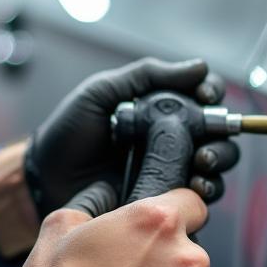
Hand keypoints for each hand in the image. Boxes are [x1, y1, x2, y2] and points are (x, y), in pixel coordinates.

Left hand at [24, 57, 239, 216]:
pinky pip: (197, 197)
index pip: (202, 95)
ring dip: (217, 162)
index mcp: (160, 108)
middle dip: (221, 136)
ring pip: (215, 165)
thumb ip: (146, 75)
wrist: (45, 179)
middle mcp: (172, 138)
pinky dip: (205, 192)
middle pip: (218, 133)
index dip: (212, 92)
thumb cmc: (69, 132)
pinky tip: (194, 189)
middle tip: (205, 142)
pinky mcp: (165, 200)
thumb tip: (200, 67)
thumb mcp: (102, 93)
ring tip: (201, 165)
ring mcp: (171, 170)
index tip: (205, 96)